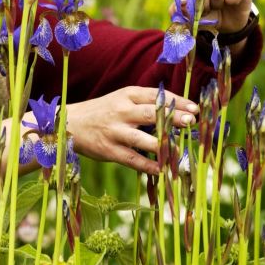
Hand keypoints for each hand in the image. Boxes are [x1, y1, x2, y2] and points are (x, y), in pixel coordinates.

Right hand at [67, 86, 197, 173]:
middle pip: (151, 113)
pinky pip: (132, 159)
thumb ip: (144, 105)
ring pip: (142, 138)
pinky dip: (148, 165)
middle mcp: (121, 111)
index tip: (195, 109)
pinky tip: (162, 169)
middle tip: (191, 122)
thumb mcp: (120, 100)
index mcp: (126, 95)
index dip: (176, 101)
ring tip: (179, 149)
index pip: (155, 96)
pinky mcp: (108, 150)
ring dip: (163, 144)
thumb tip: (178, 115)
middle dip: (173, 118)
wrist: (69, 124)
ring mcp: (114, 131)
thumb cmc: (102, 112)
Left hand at [172, 0, 253, 33]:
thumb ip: (179, 9)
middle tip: (202, 9)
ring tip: (217, 3)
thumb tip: (181, 5)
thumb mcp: (187, 11)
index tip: (183, 0)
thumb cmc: (202, 10)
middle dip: (200, 1)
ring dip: (216, 3)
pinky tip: (231, 1)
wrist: (226, 19)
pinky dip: (232, 1)